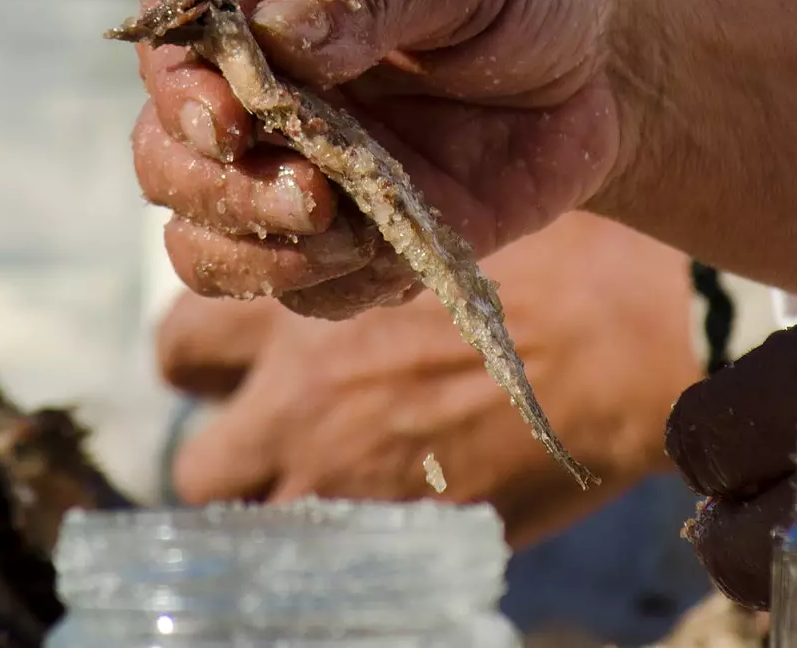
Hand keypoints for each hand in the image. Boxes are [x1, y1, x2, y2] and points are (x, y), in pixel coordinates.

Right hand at [134, 0, 631, 316]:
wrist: (607, 63)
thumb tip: (279, 41)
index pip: (173, 27)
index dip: (180, 83)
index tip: (233, 120)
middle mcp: (253, 79)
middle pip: (164, 154)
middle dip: (217, 189)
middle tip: (311, 196)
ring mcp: (291, 163)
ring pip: (204, 240)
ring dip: (258, 255)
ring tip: (350, 235)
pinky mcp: (344, 235)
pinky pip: (302, 291)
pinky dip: (338, 286)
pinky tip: (401, 250)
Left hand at [157, 212, 700, 545]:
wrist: (616, 339)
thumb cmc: (538, 262)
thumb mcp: (424, 234)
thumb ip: (358, 266)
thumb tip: (339, 267)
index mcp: (290, 315)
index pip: (179, 345)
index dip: (205, 361)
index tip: (241, 364)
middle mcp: (295, 405)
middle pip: (198, 465)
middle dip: (231, 456)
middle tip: (281, 442)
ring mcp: (343, 483)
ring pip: (257, 532)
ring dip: (284, 509)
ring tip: (343, 484)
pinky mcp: (402, 535)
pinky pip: (339, 562)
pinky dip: (354, 543)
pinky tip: (405, 507)